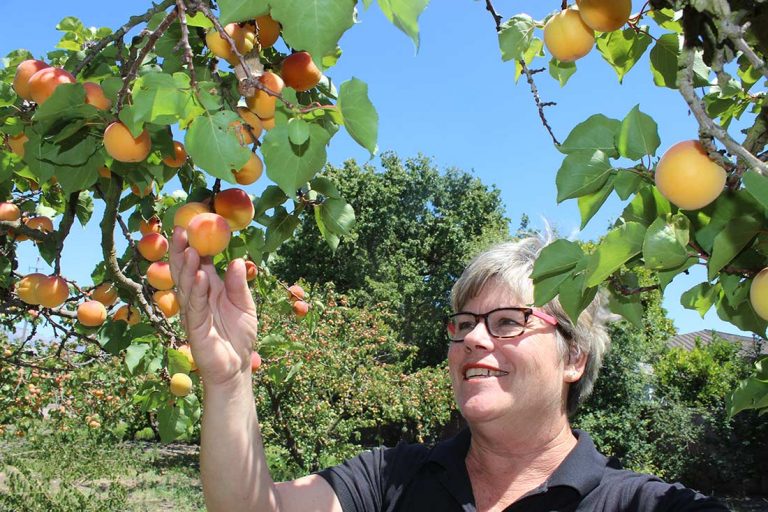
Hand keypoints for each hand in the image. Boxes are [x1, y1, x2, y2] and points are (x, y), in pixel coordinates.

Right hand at [170, 226, 258, 386]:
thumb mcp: (245, 305)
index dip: (195, 245)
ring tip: (190, 248)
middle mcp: (198, 296)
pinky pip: (195, 306)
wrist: (237, 366)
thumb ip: (239, 284)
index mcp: (210, 287)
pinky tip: (200, 276)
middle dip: (181, 250)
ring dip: (187, 267)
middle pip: (185, 270)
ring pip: (186, 285)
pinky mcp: (195, 327)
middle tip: (179, 229)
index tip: (192, 224)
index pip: (199, 262)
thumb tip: (236, 261)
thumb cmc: (240, 334)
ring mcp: (194, 311)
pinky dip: (197, 290)